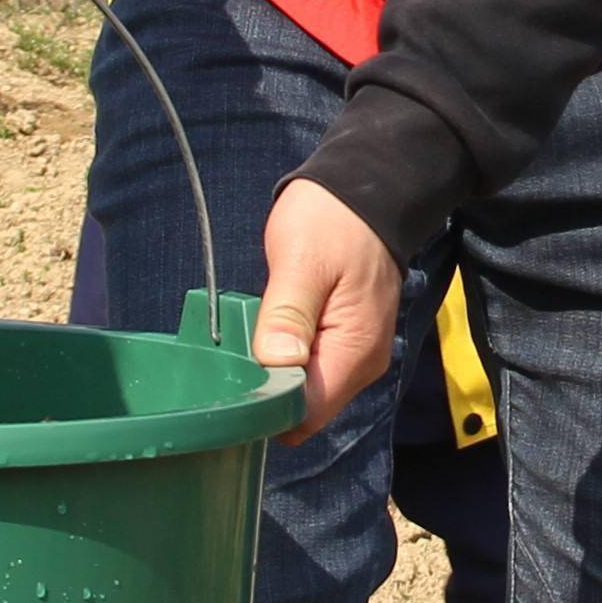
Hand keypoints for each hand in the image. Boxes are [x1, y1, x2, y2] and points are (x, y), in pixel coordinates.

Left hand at [252, 178, 398, 440]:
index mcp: (354, 352)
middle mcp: (361, 366)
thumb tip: (275, 365)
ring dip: (274, 374)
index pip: (306, 413)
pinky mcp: (346, 340)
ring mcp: (356, 354)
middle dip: (267, 392)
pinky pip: (312, 368)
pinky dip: (287, 358)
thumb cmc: (334, 220)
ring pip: (306, 390)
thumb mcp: (302, 261)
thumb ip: (288, 315)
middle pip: (305, 408)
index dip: (268, 408)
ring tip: (247, 339)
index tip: (232, 387)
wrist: (369, 189)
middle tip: (231, 358)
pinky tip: (268, 332)